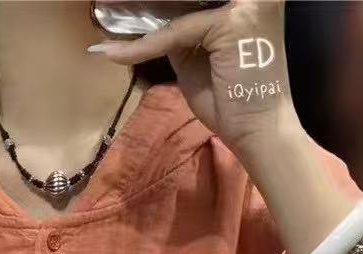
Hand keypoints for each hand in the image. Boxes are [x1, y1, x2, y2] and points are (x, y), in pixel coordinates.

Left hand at [90, 0, 298, 159]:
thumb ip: (179, 35)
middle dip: (146, 2)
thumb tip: (150, 22)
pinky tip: (116, 53)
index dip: (157, 3)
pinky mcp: (231, 22)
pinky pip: (176, 32)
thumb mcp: (197, 59)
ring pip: (177, 4)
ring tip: (104, 12)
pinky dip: (146, 46)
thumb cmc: (231, 102)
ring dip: (138, 12)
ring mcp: (245, 3)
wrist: (258, 132)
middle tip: (106, 3)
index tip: (120, 5)